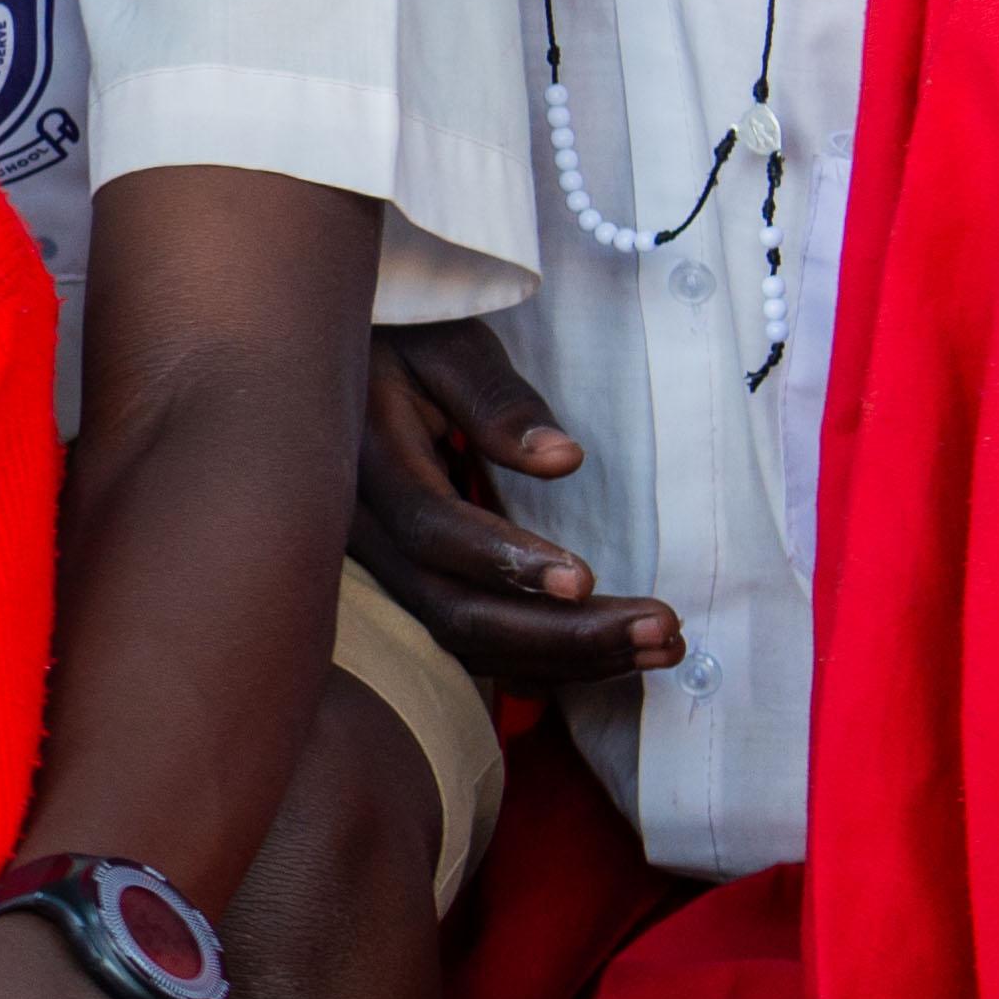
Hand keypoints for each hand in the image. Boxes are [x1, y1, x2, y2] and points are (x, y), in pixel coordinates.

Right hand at [352, 316, 672, 693]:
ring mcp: (378, 566)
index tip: (587, 577)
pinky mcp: (407, 583)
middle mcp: (363, 531)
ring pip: (463, 638)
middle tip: (660, 631)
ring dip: (567, 656)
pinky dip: (541, 658)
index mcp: (367, 462)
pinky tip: (611, 655)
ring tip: (661, 647)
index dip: (504, 561)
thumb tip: (562, 460)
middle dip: (561, 634)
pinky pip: (467, 640)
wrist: (338, 362)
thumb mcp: (447, 344)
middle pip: (452, 610)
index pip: (431, 531)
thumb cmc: (402, 339)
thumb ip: (497, 401)